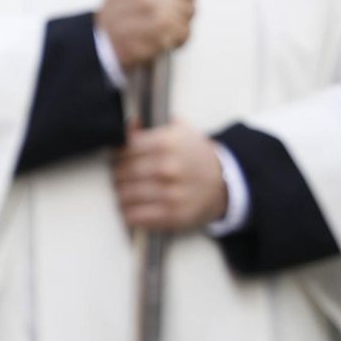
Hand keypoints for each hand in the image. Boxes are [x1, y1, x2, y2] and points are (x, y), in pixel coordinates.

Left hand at [112, 122, 227, 231]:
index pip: (125, 148)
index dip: (117, 154)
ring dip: (120, 193)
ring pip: (125, 195)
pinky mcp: (174, 216)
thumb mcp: (179, 131)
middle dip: (117, 174)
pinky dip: (128, 212)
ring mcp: (171, 194)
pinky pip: (136, 216)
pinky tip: (130, 207)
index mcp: (167, 143)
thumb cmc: (195, 155)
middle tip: (118, 175)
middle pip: (123, 172)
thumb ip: (149, 125)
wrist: (224, 184)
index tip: (117, 158)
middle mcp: (169, 168)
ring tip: (123, 191)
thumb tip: (127, 124)